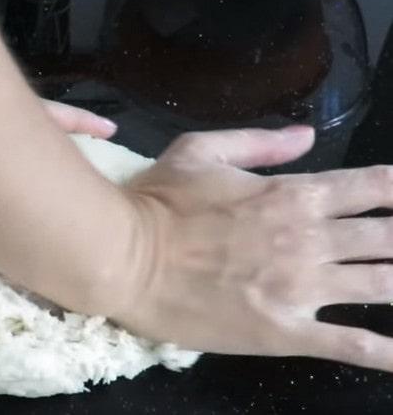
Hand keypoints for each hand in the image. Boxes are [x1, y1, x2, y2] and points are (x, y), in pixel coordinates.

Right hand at [114, 126, 392, 370]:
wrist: (122, 259)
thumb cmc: (156, 202)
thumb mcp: (198, 151)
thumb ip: (257, 142)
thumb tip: (307, 134)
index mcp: (293, 194)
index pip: (373, 187)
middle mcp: (310, 239)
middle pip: (389, 237)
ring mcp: (301, 289)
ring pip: (382, 286)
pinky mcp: (285, 332)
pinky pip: (350, 345)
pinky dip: (385, 352)